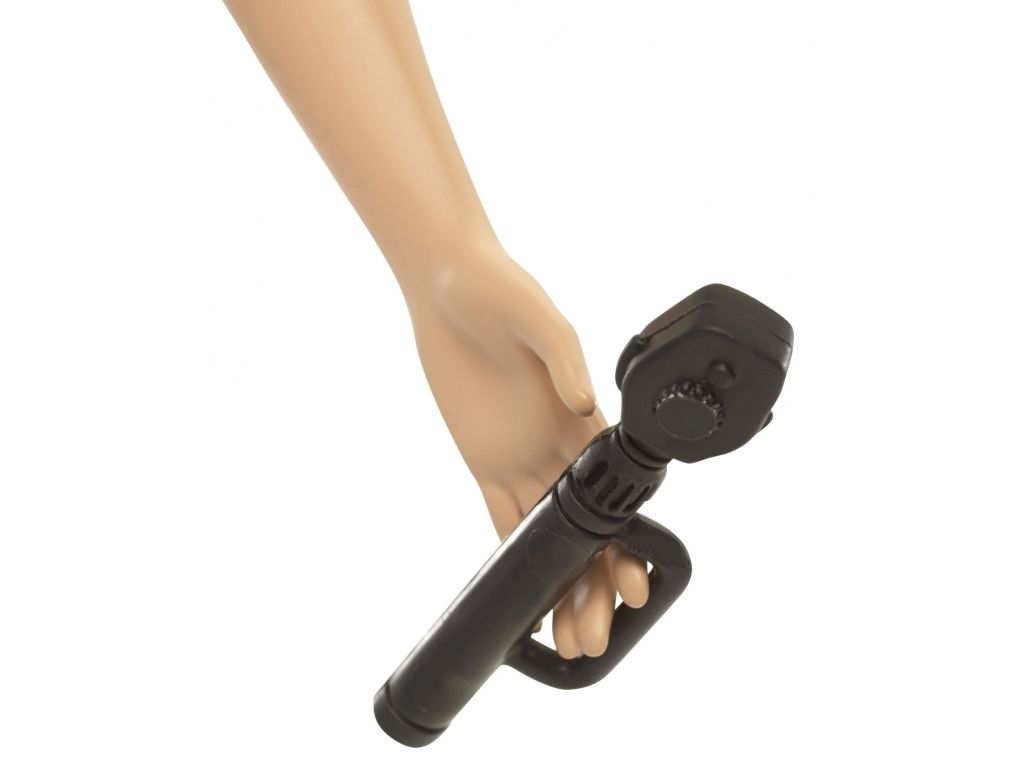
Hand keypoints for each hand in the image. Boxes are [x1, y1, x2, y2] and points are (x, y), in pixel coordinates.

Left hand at [404, 246, 648, 657]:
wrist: (448, 284)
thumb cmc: (499, 288)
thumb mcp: (537, 315)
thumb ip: (564, 358)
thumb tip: (582, 401)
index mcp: (584, 418)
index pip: (616, 494)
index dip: (627, 542)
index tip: (636, 582)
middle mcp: (559, 444)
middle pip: (586, 529)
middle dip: (596, 582)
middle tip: (598, 632)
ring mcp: (521, 455)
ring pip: (546, 533)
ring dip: (560, 583)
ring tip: (568, 634)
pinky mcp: (483, 458)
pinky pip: (501, 515)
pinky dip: (513, 554)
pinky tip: (526, 593)